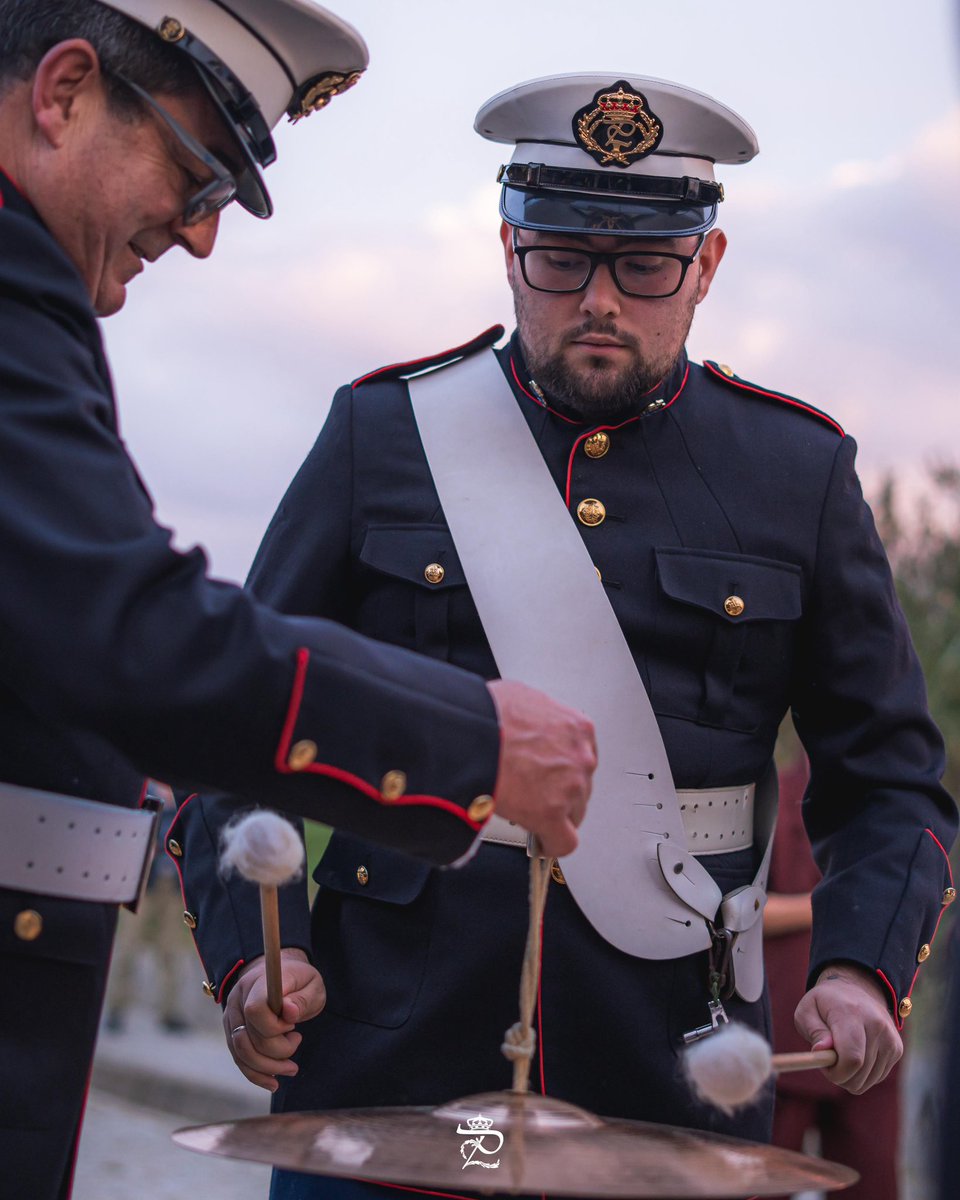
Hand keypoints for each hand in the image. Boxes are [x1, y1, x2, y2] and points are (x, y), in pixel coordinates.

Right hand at [222, 948, 325, 1090]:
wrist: (278, 974)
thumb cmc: (299, 981)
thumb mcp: (312, 984)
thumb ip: (302, 998)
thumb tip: (289, 1012)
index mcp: (258, 982)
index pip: (255, 1010)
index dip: (275, 1026)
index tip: (293, 1024)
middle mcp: (238, 998)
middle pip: (248, 1036)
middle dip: (277, 1050)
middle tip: (297, 1040)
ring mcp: (231, 1015)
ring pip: (240, 1052)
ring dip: (267, 1067)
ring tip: (291, 1068)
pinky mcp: (232, 1031)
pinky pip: (238, 1059)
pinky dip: (256, 1074)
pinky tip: (273, 1082)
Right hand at [486, 679, 596, 857]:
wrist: (468, 733)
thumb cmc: (485, 714)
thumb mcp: (520, 698)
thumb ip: (534, 716)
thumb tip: (521, 723)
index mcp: (576, 727)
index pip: (581, 756)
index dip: (562, 768)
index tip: (551, 775)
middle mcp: (580, 756)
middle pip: (580, 785)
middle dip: (558, 790)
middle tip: (533, 792)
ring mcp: (570, 786)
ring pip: (573, 812)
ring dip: (553, 813)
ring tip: (527, 812)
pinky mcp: (552, 814)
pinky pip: (564, 841)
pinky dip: (552, 843)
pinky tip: (540, 841)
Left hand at [793, 962, 902, 1093]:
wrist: (855, 988)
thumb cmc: (825, 1004)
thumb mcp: (807, 1010)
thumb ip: (813, 1031)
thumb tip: (822, 1051)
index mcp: (851, 1013)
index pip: (852, 1058)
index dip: (837, 1073)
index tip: (824, 1066)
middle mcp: (876, 1025)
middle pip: (860, 1072)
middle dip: (841, 1076)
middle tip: (829, 1060)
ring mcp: (890, 1037)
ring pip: (870, 1079)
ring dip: (852, 1076)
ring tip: (841, 1055)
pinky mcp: (897, 1048)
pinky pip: (878, 1076)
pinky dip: (864, 1074)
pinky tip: (856, 1055)